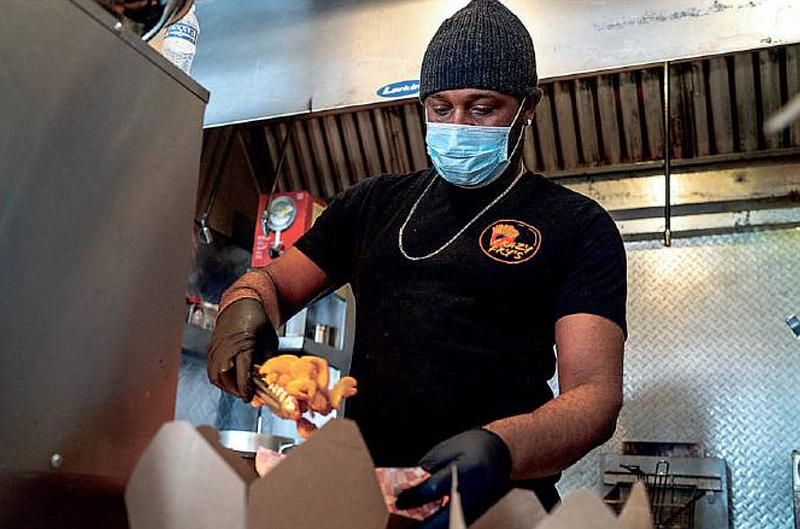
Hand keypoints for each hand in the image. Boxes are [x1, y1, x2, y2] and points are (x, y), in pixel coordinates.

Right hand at [207, 298, 277, 400]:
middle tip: (247, 395)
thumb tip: (267, 379)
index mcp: (243, 343)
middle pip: (224, 375)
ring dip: (227, 387)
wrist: (240, 306)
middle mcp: (226, 347)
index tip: (250, 397)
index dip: (245, 387)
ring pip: (215, 375)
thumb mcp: (270, 339)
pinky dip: (220, 380)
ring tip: (239, 390)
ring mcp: (216, 349)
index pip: (241, 370)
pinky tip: (231, 381)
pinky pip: (211, 371)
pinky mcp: (210, 350)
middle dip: (235, 389)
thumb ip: (268, 359)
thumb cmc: (258, 321)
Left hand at [395, 429, 511, 528]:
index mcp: (464, 472)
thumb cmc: (471, 447)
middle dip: (420, 525)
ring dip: (428, 527)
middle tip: (399, 524)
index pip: (433, 489)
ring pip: (447, 524)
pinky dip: (438, 524)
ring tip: (409, 525)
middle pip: (441, 518)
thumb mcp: (446, 450)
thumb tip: (407, 486)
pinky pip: (452, 523)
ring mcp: (474, 506)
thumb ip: (427, 468)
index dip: (413, 496)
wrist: (498, 454)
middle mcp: (471, 494)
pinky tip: (424, 522)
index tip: (398, 500)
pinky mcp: (473, 513)